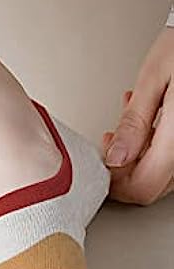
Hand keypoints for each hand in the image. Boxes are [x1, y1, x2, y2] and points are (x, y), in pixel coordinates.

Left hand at [103, 27, 173, 204]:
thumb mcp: (153, 80)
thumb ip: (133, 123)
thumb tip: (115, 157)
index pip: (143, 188)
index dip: (116, 185)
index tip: (100, 165)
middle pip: (152, 185)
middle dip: (123, 169)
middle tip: (110, 141)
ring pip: (161, 174)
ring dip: (136, 156)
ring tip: (125, 126)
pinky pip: (172, 156)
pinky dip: (152, 147)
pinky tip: (146, 122)